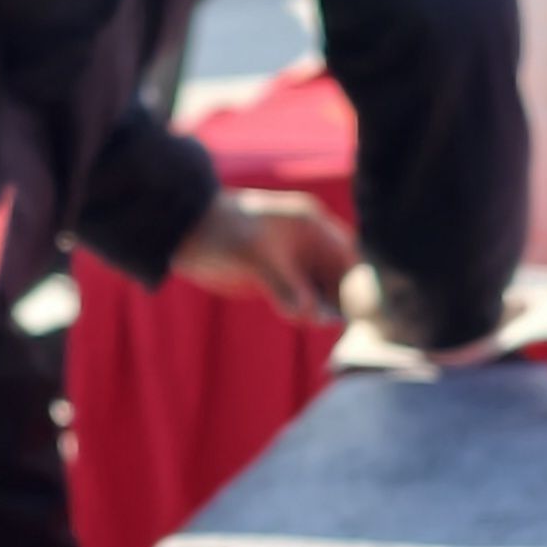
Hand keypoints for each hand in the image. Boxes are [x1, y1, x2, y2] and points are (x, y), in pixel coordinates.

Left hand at [169, 193, 358, 322]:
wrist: (182, 232)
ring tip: (317, 319)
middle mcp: (306, 243)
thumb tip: (310, 313)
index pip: (348, 254)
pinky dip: (304, 310)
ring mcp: (292, 262)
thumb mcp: (253, 256)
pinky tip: (302, 317)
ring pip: (322, 290)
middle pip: (339, 275)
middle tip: (344, 322)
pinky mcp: (275, 279)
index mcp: (310, 225)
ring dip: (324, 307)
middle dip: (343, 297)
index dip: (359, 279)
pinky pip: (300, 299)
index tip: (364, 306)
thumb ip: (283, 284)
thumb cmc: (220, 232)